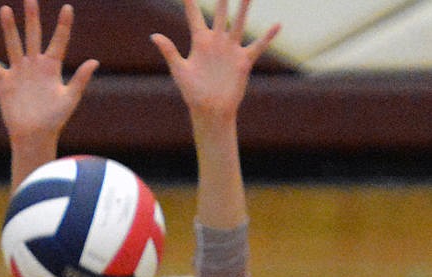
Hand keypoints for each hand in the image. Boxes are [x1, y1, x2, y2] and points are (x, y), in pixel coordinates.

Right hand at [0, 0, 97, 150]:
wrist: (34, 137)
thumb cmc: (54, 120)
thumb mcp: (69, 99)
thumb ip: (80, 79)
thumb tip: (94, 61)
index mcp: (52, 67)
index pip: (59, 40)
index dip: (64, 25)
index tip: (68, 8)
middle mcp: (34, 65)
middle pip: (33, 36)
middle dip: (32, 18)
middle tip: (30, 0)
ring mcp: (19, 73)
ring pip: (13, 45)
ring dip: (9, 28)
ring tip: (6, 9)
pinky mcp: (5, 83)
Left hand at [151, 0, 279, 124]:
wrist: (210, 111)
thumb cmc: (192, 93)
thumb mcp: (179, 71)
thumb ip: (170, 51)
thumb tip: (154, 36)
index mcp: (200, 42)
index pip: (194, 15)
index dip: (190, 1)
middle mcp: (217, 41)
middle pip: (221, 13)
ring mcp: (231, 49)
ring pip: (239, 23)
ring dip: (245, 7)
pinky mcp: (243, 61)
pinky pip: (257, 46)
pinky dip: (268, 37)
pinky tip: (277, 25)